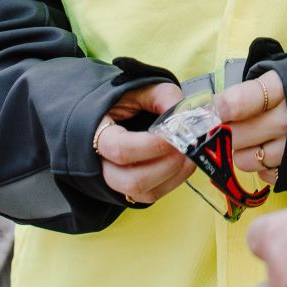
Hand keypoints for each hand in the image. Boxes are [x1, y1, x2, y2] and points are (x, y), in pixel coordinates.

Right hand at [95, 81, 192, 206]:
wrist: (110, 115)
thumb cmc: (121, 101)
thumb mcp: (139, 89)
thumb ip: (162, 96)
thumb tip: (184, 114)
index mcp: (96, 135)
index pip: (119, 150)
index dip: (150, 146)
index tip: (174, 135)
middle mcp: (101, 165)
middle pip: (131, 181)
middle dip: (165, 166)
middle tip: (186, 147)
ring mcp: (115, 181)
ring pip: (143, 194)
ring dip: (172, 176)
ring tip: (190, 155)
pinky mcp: (131, 190)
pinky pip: (151, 196)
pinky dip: (172, 182)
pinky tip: (184, 164)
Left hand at [217, 68, 286, 180]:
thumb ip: (258, 87)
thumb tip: (221, 106)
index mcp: (284, 87)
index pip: (239, 102)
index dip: (222, 107)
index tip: (218, 109)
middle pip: (236, 135)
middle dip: (226, 132)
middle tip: (230, 125)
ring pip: (246, 159)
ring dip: (242, 151)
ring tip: (253, 139)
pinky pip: (265, 174)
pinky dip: (261, 166)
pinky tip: (269, 152)